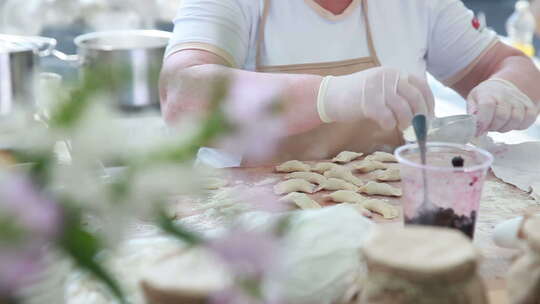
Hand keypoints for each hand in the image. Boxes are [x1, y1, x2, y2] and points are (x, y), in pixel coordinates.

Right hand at [317, 67, 434, 129]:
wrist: (329, 95)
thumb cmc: (357, 95)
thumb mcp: (381, 87)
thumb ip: (399, 93)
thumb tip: (422, 113)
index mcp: (394, 73)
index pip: (421, 86)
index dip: (429, 103)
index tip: (429, 117)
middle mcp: (388, 76)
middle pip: (415, 98)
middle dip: (419, 117)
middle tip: (417, 128)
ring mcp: (378, 88)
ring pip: (403, 110)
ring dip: (404, 123)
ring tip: (399, 127)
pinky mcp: (367, 101)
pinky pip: (387, 118)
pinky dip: (388, 125)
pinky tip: (383, 125)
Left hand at [467, 78, 539, 135]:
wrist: (499, 87)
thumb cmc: (484, 96)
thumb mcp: (472, 100)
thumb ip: (471, 112)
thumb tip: (473, 124)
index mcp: (487, 93)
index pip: (487, 105)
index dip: (483, 121)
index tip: (479, 131)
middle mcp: (505, 94)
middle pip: (502, 115)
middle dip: (493, 127)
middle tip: (488, 127)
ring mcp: (518, 99)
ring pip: (516, 119)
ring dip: (505, 128)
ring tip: (498, 125)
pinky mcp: (529, 105)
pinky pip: (529, 119)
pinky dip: (519, 126)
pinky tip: (510, 124)